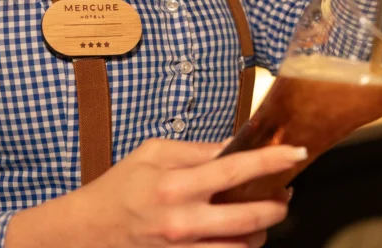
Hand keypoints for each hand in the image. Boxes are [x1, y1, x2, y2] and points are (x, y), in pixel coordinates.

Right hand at [7, 139, 305, 247]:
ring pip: (244, 246)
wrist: (85, 233)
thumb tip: (237, 144)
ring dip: (263, 229)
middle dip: (278, 204)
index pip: (236, 169)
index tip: (296, 153)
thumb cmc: (119, 188)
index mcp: (176, 185)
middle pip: (251, 216)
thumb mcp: (153, 154)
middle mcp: (183, 221)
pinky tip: (242, 233)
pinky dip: (241, 246)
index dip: (272, 161)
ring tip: (265, 213)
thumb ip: (198, 150)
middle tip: (284, 192)